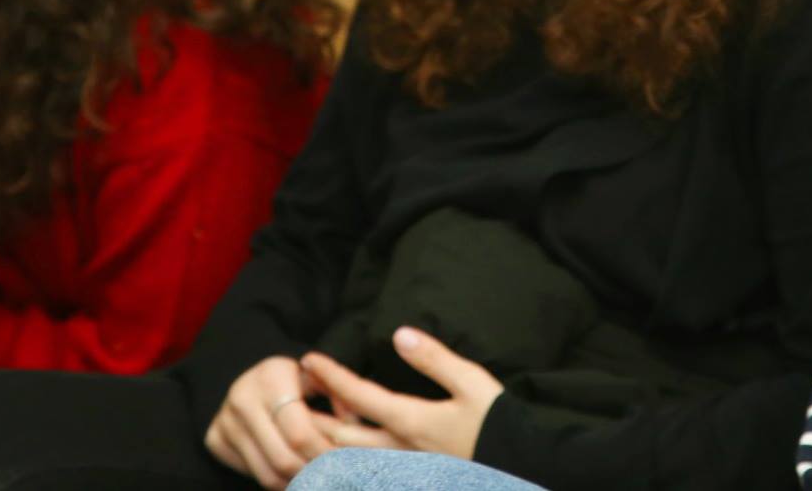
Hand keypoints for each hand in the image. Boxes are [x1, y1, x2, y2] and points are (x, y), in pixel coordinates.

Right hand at [203, 355, 334, 489]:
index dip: (324, 454)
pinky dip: (278, 481)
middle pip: (283, 458)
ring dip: (296, 481)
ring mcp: (225, 421)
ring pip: (267, 472)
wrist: (249, 379)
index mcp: (271, 378)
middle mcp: (242, 399)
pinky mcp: (214, 439)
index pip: (300, 433)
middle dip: (312, 473)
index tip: (345, 465)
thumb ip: (340, 396)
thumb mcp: (317, 378)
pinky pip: (252, 473)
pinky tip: (296, 477)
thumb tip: (356, 424)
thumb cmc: (293, 380)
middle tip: (335, 478)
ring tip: (319, 480)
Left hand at [300, 327, 503, 460]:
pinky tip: (333, 456)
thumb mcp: (471, 382)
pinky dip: (341, 465)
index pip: (359, 395)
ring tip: (303, 425)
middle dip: (311, 414)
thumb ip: (433, 358)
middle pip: (339, 437)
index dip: (331, 375)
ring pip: (346, 462)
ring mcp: (400, 470)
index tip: (309, 358)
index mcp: (410, 421)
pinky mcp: (406, 477)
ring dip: (321, 443)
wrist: (520, 465)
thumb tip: (399, 334)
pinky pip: (362, 474)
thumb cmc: (497, 422)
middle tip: (291, 396)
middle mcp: (397, 450)